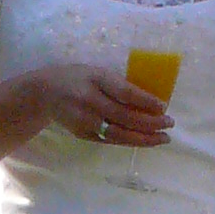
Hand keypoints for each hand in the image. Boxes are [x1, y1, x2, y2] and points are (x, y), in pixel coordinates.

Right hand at [28, 63, 170, 147]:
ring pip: (119, 134)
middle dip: (150, 123)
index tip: (164, 107)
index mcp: (95, 81)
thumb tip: (149, 100)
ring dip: (144, 138)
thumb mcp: (97, 72)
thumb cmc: (76, 78)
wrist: (44, 94)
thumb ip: (119, 84)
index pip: (125, 93)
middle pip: (125, 117)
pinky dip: (129, 141)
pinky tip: (144, 140)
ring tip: (163, 138)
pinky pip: (110, 140)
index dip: (146, 101)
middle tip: (170, 124)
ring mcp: (86, 122)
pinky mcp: (84, 135)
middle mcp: (90, 103)